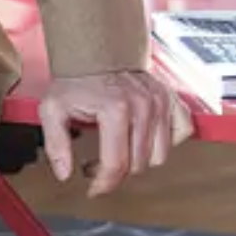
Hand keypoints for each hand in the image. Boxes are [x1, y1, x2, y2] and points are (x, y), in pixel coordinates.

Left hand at [39, 71, 194, 196]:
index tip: (92, 187)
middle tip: (98, 162)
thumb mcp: (53, 107)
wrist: (92, 48)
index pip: (116, 165)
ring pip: (159, 156)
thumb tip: (64, 174)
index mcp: (115, 108)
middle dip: (117, 171)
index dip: (103, 183)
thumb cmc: (75, 78)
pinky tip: (146, 138)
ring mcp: (159, 102)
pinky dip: (167, 142)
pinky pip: (182, 132)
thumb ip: (55, 142)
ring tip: (119, 150)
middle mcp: (142, 106)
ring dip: (140, 159)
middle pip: (138, 164)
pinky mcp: (170, 98)